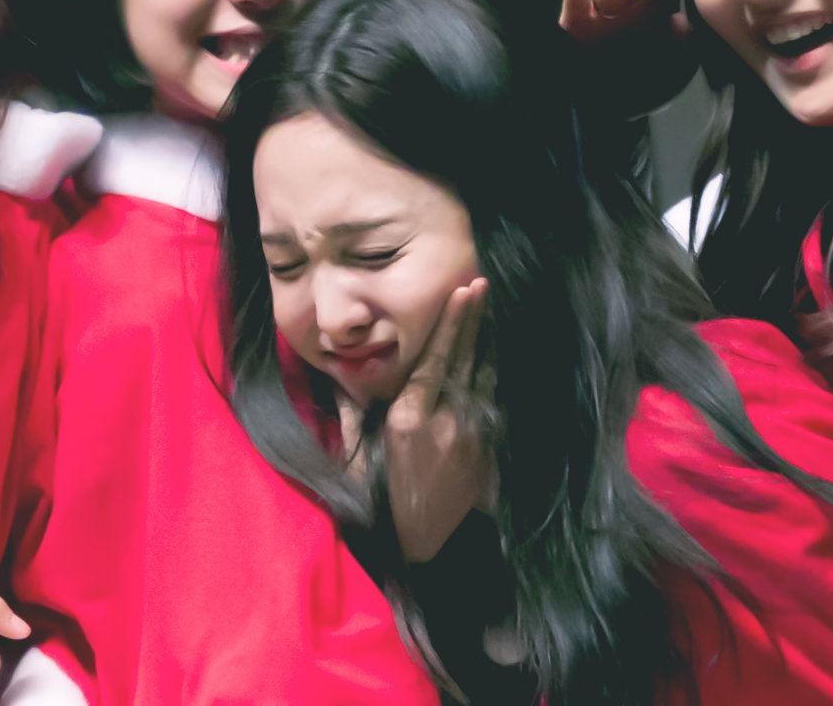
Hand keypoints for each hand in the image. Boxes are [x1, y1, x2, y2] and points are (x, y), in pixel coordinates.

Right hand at [338, 279, 495, 562]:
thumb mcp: (356, 457)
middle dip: (472, 319)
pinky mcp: (487, 449)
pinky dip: (491, 375)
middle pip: (462, 358)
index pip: (432, 358)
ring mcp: (471, 434)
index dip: (449, 323)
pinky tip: (492, 355)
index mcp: (407, 419)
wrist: (424, 549)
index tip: (460, 292)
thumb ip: (351, 414)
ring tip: (490, 308)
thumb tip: (340, 379)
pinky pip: (490, 402)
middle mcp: (444, 421)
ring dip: (487, 342)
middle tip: (480, 283)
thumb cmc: (380, 502)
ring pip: (482, 376)